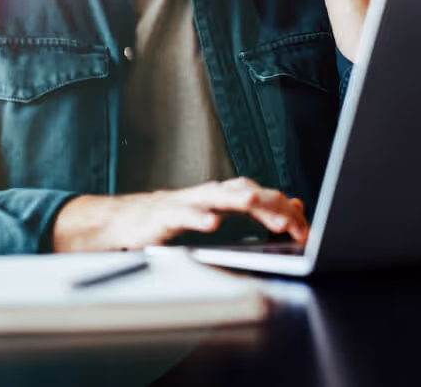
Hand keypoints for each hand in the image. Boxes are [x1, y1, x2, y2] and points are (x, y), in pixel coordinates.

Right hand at [52, 177, 308, 252]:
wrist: (115, 223)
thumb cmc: (164, 221)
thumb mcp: (210, 216)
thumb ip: (248, 210)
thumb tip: (291, 205)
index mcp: (217, 197)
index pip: (259, 196)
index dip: (283, 209)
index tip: (305, 229)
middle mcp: (202, 196)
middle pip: (242, 191)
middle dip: (268, 204)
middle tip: (292, 221)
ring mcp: (180, 204)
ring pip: (213, 196)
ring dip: (235, 199)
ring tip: (256, 204)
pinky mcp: (158, 218)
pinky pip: (179, 215)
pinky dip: (195, 217)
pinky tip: (209, 223)